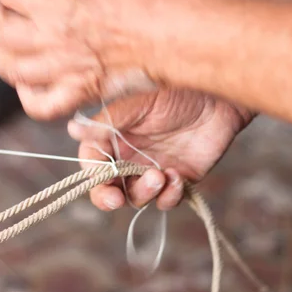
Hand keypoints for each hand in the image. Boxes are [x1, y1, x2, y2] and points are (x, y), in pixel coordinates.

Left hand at [0, 0, 183, 119]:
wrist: (173, 35)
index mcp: (54, 1)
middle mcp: (51, 37)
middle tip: (8, 10)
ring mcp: (62, 69)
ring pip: (10, 68)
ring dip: (7, 53)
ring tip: (20, 45)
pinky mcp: (78, 92)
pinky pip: (39, 106)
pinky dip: (29, 96)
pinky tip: (34, 82)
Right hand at [68, 90, 252, 210]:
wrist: (219, 97)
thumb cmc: (176, 91)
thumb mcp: (138, 104)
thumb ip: (108, 121)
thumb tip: (72, 129)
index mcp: (113, 138)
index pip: (92, 164)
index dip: (94, 176)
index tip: (104, 179)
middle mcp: (128, 157)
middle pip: (108, 189)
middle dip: (109, 198)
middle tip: (117, 199)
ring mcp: (152, 170)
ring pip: (137, 198)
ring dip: (145, 193)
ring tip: (161, 175)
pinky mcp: (178, 179)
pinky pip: (166, 200)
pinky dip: (169, 196)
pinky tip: (177, 177)